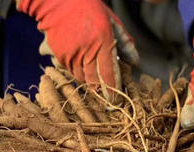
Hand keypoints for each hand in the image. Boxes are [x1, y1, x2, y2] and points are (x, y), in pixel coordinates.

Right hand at [16, 0, 138, 91]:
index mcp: (103, 40)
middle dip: (102, 92)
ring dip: (90, 81)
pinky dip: (78, 73)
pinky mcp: (60, 58)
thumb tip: (135, 63)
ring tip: (95, 77)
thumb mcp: (112, 22)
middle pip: (95, 81)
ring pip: (83, 79)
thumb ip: (125, 43)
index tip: (116, 100)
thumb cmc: (89, 10)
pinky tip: (82, 64)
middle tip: (108, 98)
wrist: (58, 2)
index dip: (113, 89)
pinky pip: (72, 73)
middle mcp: (87, 51)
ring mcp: (72, 55)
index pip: (109, 73)